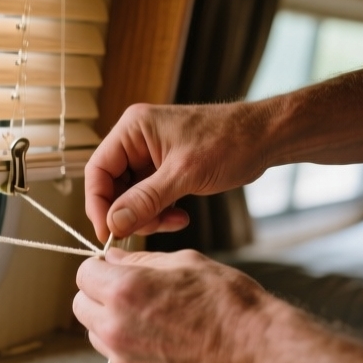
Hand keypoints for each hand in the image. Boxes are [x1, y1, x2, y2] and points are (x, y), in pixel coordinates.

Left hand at [73, 248, 274, 362]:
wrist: (256, 354)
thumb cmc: (230, 305)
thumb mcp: (186, 263)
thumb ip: (142, 261)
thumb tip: (116, 259)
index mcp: (124, 291)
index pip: (84, 274)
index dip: (99, 268)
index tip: (114, 269)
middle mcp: (117, 328)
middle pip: (81, 306)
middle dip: (98, 295)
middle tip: (130, 290)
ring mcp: (126, 360)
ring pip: (97, 334)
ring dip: (111, 322)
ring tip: (151, 315)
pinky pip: (120, 358)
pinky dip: (132, 347)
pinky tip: (164, 339)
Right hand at [85, 102, 271, 241]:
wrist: (264, 138)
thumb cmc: (228, 142)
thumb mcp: (184, 175)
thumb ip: (146, 200)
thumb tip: (114, 223)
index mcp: (133, 129)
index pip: (98, 171)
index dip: (98, 204)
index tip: (108, 233)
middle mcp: (137, 140)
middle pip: (112, 186)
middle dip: (128, 213)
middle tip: (147, 229)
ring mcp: (151, 155)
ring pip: (131, 196)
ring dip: (148, 216)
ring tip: (173, 221)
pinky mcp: (165, 169)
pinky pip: (149, 197)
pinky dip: (160, 212)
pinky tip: (180, 217)